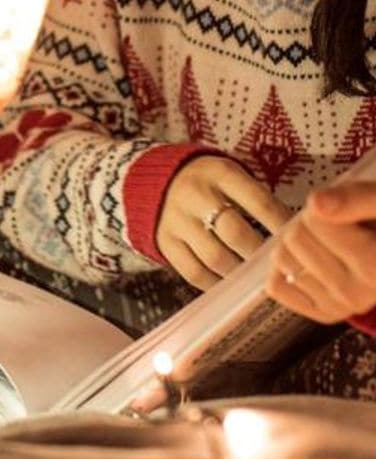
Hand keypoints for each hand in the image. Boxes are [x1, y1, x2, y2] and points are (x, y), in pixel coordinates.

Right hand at [157, 156, 290, 289]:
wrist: (159, 180)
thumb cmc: (211, 183)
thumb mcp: (232, 176)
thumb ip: (259, 200)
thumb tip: (295, 236)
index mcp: (220, 173)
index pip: (259, 202)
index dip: (282, 226)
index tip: (298, 244)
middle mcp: (195, 194)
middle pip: (235, 232)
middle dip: (260, 254)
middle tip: (276, 268)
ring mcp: (177, 219)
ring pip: (215, 256)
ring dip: (241, 273)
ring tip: (255, 280)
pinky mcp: (165, 241)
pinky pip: (194, 272)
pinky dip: (216, 284)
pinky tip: (230, 284)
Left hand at [267, 181, 375, 322]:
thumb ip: (354, 198)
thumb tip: (318, 205)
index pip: (315, 219)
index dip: (323, 203)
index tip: (345, 211)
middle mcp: (360, 294)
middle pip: (295, 237)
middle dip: (308, 223)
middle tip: (335, 227)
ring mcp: (341, 307)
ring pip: (281, 258)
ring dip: (297, 244)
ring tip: (328, 244)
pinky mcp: (324, 313)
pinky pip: (275, 285)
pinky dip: (284, 269)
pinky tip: (312, 262)